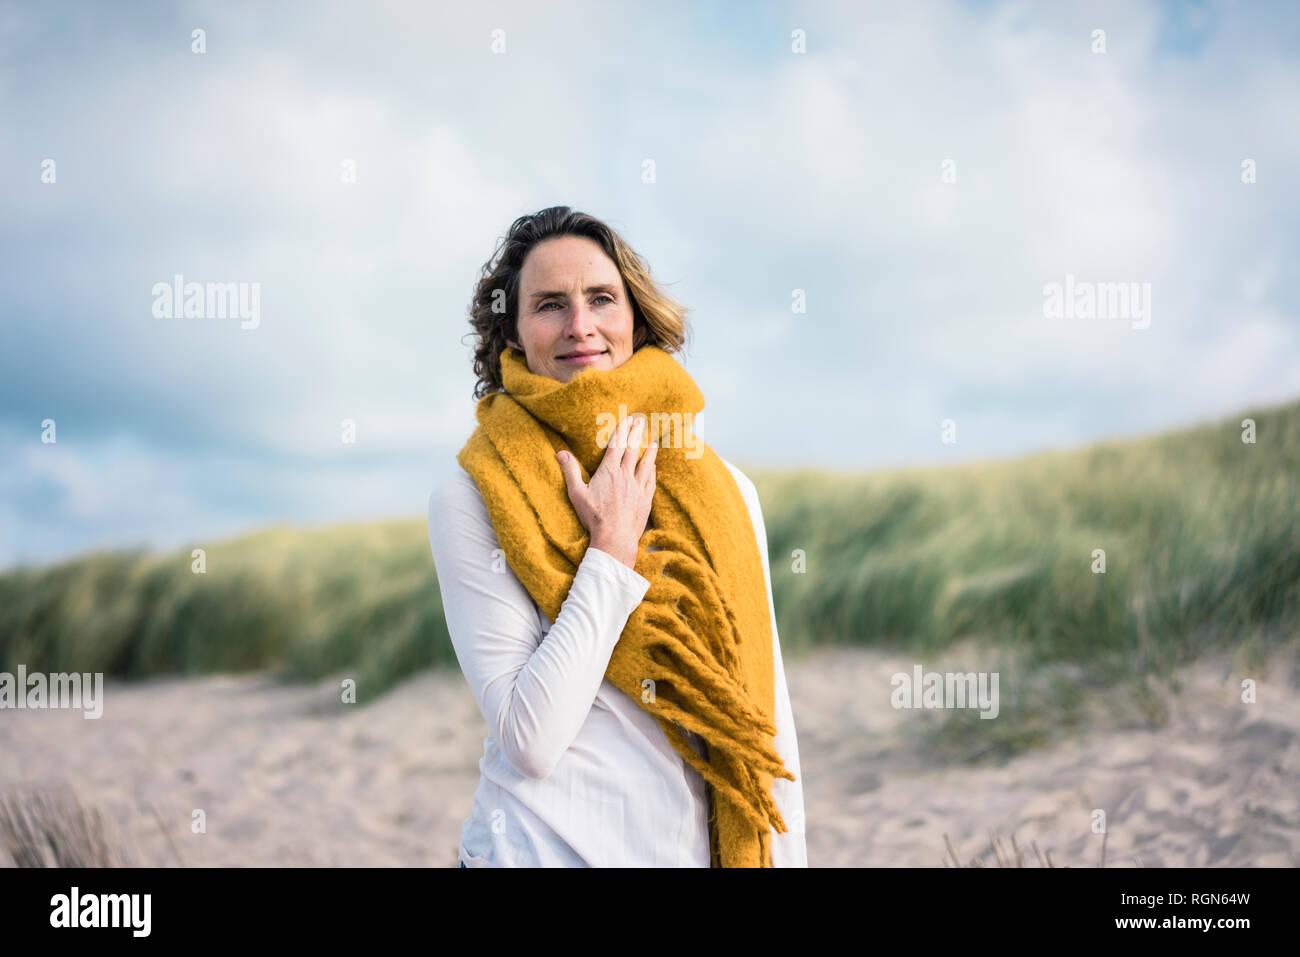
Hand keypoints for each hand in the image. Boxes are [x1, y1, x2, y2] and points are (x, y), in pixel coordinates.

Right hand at [557, 414, 657, 569]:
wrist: (615, 538)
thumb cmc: (594, 517)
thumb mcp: (577, 494)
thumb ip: (570, 471)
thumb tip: (561, 453)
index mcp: (609, 472)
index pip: (617, 446)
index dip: (621, 431)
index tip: (626, 420)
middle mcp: (625, 476)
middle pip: (632, 450)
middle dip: (636, 434)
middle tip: (640, 422)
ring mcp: (638, 488)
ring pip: (645, 464)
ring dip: (649, 451)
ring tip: (653, 442)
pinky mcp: (645, 499)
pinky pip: (651, 481)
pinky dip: (653, 472)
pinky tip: (654, 468)